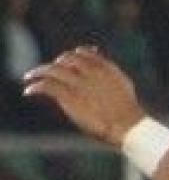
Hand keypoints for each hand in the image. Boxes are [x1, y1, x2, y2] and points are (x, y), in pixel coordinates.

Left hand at [20, 47, 146, 144]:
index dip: (74, 55)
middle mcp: (91, 72)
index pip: (85, 54)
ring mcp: (79, 83)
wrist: (127, 125)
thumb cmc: (128, 112)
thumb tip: (106, 72)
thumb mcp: (124, 87)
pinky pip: (47, 86)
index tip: (67, 60)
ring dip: (38, 72)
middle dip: (56, 63)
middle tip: (48, 70)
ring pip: (52, 70)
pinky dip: (35, 87)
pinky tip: (29, 91)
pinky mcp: (70, 96)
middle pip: (66, 59)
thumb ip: (112, 75)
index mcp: (105, 68)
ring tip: (29, 77)